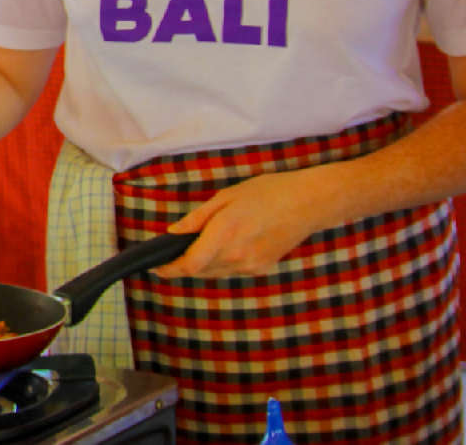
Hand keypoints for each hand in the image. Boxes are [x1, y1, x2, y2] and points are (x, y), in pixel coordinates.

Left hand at [151, 168, 341, 278]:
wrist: (309, 203)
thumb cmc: (268, 192)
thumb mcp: (226, 197)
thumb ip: (198, 218)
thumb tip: (174, 232)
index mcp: (226, 234)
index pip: (190, 264)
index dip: (170, 269)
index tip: (156, 268)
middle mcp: (238, 256)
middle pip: (200, 271)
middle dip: (183, 265)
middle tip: (173, 253)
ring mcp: (252, 265)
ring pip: (215, 273)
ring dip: (201, 265)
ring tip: (197, 247)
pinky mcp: (262, 268)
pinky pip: (231, 271)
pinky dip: (220, 263)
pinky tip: (223, 247)